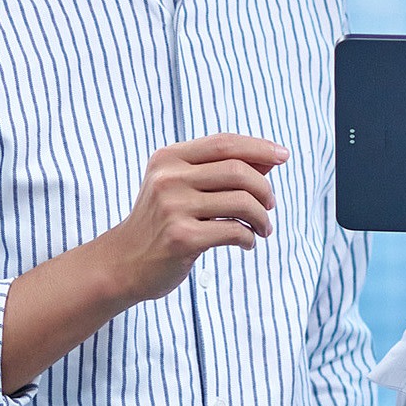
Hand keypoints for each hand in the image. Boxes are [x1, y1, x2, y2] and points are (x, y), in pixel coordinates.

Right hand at [104, 133, 285, 303]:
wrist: (122, 263)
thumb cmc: (161, 222)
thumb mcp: (181, 186)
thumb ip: (220, 170)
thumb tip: (271, 157)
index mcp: (168, 158)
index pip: (224, 143)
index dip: (259, 147)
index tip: (283, 156)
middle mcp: (168, 178)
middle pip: (238, 170)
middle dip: (264, 188)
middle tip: (270, 205)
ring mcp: (173, 208)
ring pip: (241, 202)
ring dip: (262, 217)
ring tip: (263, 228)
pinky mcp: (182, 238)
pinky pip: (234, 231)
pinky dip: (249, 238)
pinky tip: (247, 243)